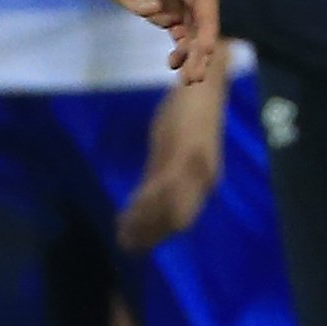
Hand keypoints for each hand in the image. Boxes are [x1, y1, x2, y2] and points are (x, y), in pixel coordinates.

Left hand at [39, 0, 221, 83]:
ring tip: (187, 79)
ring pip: (192, 28)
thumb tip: (152, 11)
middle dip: (201, 48)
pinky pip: (177, 30)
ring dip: (192, 53)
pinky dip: (179, 48)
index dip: (208, 25)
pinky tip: (172, 64)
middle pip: (202, 18)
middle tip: (193, 77)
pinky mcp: (159, 6)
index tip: (206, 51)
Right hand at [118, 65, 229, 252]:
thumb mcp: (173, 148)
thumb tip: (144, 198)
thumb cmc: (188, 111)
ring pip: (170, 210)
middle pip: (177, 221)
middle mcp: (204, 179)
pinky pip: (163, 188)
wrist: (201, 82)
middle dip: (149, 235)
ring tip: (122, 231)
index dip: (158, 234)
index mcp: (204, 180)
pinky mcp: (184, 154)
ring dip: (144, 223)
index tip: (135, 243)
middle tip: (124, 243)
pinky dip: (145, 204)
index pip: (182, 219)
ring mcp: (195, 169)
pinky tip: (128, 210)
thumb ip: (161, 172)